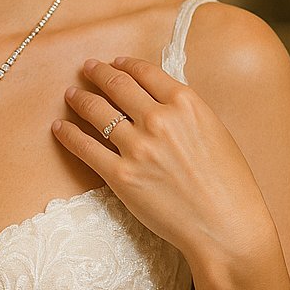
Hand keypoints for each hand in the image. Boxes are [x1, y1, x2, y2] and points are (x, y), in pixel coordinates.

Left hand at [52, 56, 273, 262]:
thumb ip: (185, 112)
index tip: (115, 62)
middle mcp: (158, 119)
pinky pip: (85, 147)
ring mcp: (137, 147)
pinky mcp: (120, 175)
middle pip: (117, 85)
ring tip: (71, 94)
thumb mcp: (215, 131)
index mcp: (186, 103)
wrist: (226, 227)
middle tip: (87, 68)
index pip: (145, 73)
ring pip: (97, 111)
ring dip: (80, 99)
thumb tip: (158, 100)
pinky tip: (60, 127)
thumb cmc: (229, 185)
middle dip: (98, 73)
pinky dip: (68, 134)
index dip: (125, 64)